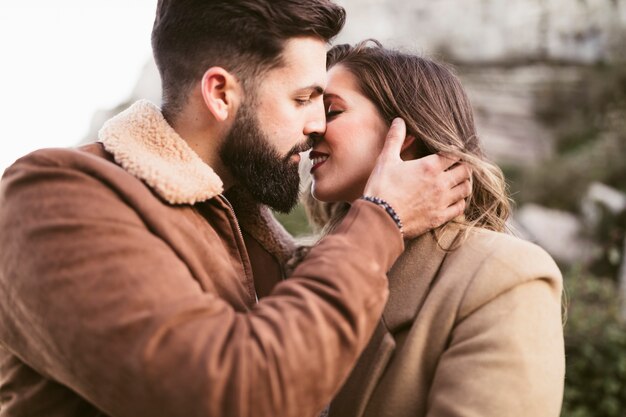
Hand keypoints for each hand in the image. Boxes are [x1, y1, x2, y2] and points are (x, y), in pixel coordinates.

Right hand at [363, 118, 470, 237]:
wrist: (378, 219)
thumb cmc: (381, 187)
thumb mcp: (386, 160)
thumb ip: (395, 139)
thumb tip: (399, 120)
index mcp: (430, 166)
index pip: (455, 153)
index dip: (456, 150)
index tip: (452, 151)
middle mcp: (441, 183)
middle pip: (466, 170)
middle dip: (463, 166)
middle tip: (456, 166)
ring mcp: (442, 202)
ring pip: (466, 189)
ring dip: (463, 183)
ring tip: (456, 181)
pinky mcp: (439, 218)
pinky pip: (460, 208)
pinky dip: (459, 202)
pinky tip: (453, 199)